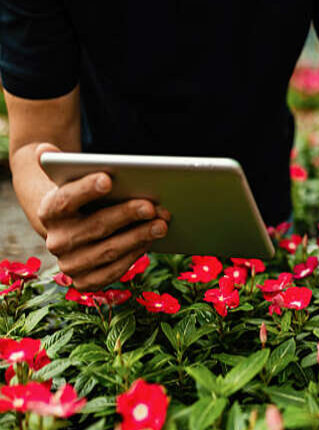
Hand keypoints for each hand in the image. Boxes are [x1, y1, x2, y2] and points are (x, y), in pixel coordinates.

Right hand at [36, 145, 168, 290]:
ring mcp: (71, 264)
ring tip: (162, 224)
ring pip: (109, 250)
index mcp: (49, 212)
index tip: (108, 179)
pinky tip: (152, 240)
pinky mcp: (86, 281)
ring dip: (139, 237)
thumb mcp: (73, 181)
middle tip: (151, 206)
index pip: (65, 199)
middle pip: (96, 226)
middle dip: (126, 215)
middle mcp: (56, 241)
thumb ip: (63, 164)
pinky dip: (135, 255)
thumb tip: (45, 149)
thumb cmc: (84, 199)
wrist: (75, 230)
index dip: (86, 189)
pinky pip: (114, 270)